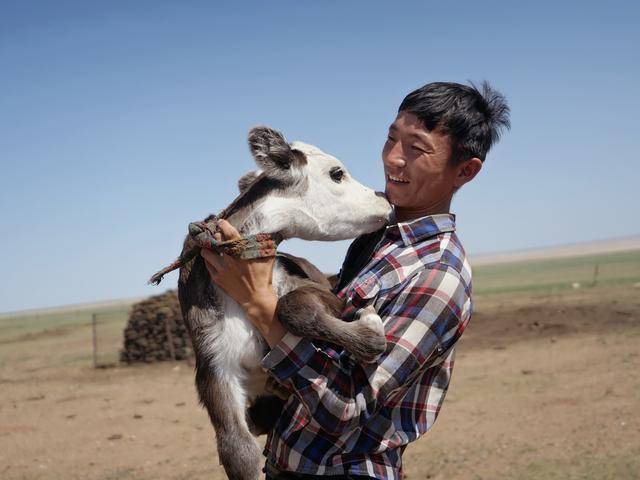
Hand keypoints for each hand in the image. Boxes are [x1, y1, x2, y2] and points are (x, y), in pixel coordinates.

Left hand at [200, 220, 285, 346]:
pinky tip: (213, 259)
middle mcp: (229, 259)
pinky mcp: (217, 278)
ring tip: (211, 247)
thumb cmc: (264, 276)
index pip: (227, 232)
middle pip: (215, 241)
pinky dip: (209, 260)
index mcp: (241, 251)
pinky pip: (207, 265)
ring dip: (209, 248)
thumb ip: (265, 244)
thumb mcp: (268, 257)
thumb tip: (270, 233)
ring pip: (206, 253)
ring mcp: (221, 269)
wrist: (256, 298)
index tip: (221, 222)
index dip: (223, 225)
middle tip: (217, 235)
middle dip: (216, 236)